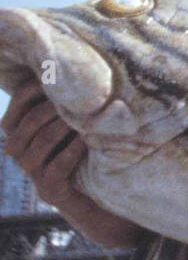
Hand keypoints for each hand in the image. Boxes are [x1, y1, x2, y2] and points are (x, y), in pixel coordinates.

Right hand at [1, 80, 141, 247]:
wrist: (98, 198)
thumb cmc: (86, 150)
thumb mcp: (74, 122)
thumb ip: (68, 101)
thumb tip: (77, 61)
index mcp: (18, 130)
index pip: (18, 104)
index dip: (35, 89)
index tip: (60, 75)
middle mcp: (17, 150)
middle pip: (28, 122)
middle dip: (52, 107)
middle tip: (78, 96)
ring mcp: (31, 172)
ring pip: (40, 143)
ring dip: (63, 126)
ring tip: (85, 115)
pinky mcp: (49, 190)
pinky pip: (57, 167)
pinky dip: (72, 151)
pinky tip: (88, 140)